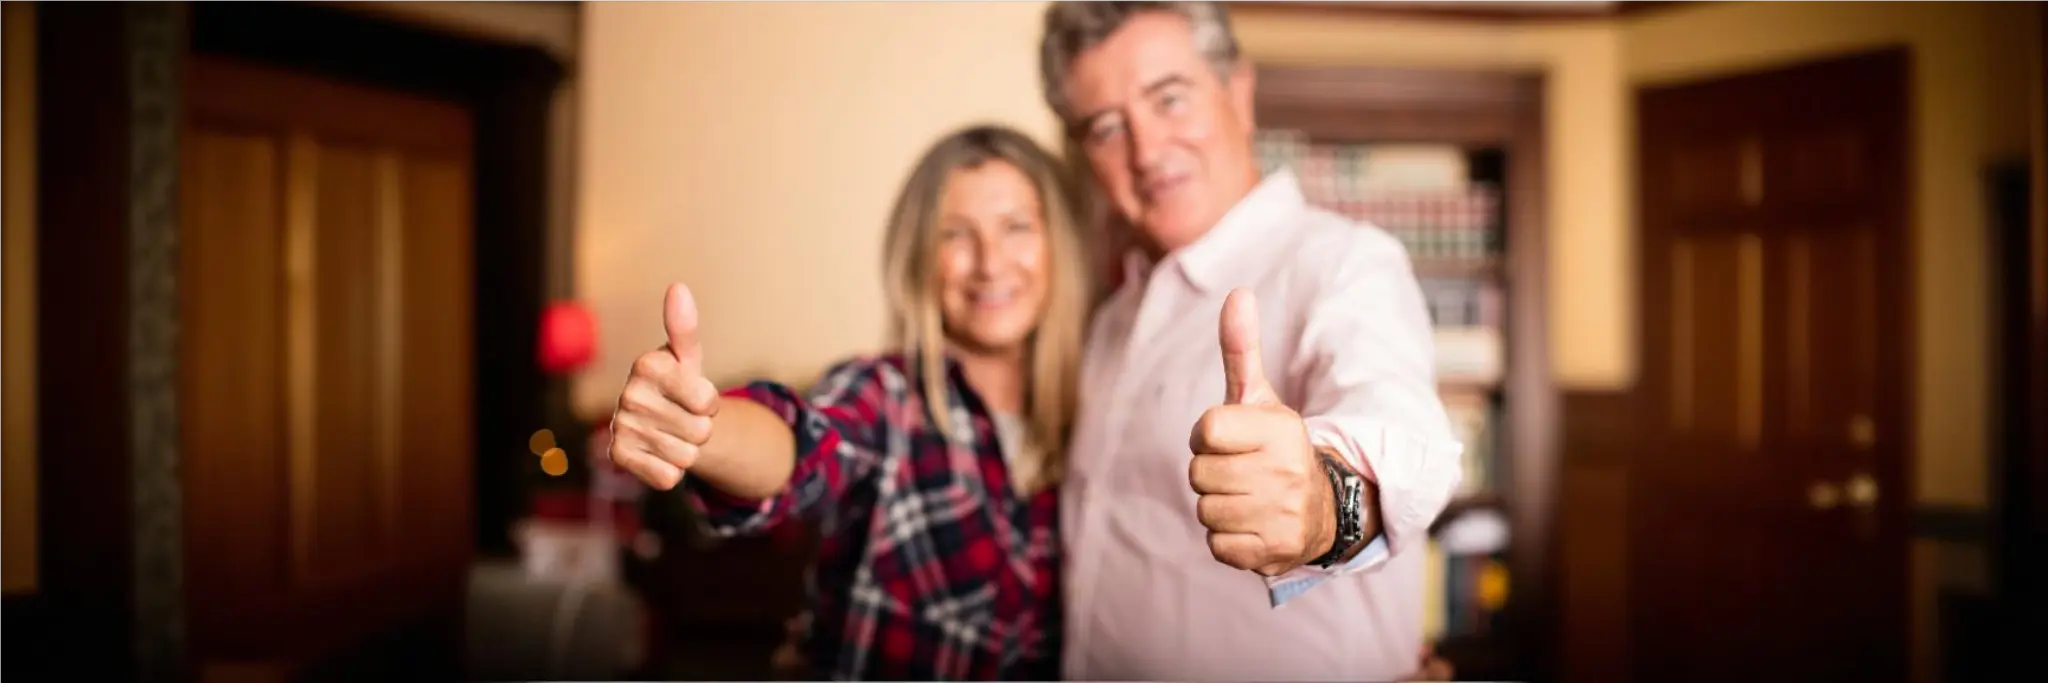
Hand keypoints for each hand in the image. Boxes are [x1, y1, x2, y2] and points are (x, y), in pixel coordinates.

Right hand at [609, 283, 722, 489]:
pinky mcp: (617, 456)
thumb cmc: (678, 383)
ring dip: (687, 449)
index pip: (708, 401)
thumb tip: (678, 287)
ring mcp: (621, 426)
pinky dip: (671, 470)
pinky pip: (667, 476)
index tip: (695, 395)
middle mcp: (628, 394)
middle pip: (700, 431)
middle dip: (701, 429)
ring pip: (687, 456)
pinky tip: (658, 452)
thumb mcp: (688, 358)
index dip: (711, 403)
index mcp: (647, 364)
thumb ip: (684, 327)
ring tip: (672, 432)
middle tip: (683, 416)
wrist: (658, 419)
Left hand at [1188, 288, 1333, 575]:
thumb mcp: (1259, 398)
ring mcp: (1283, 516)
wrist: (1321, 509)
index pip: (1206, 431)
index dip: (1208, 436)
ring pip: (1205, 510)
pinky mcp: (1274, 553)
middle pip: (1199, 474)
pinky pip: (1216, 545)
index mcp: (1283, 430)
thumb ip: (1242, 349)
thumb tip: (1237, 292)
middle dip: (1210, 473)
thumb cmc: (1273, 447)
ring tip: (1248, 499)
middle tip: (1241, 472)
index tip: (1230, 440)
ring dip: (1218, 507)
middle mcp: (1288, 473)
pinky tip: (1252, 526)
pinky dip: (1227, 539)